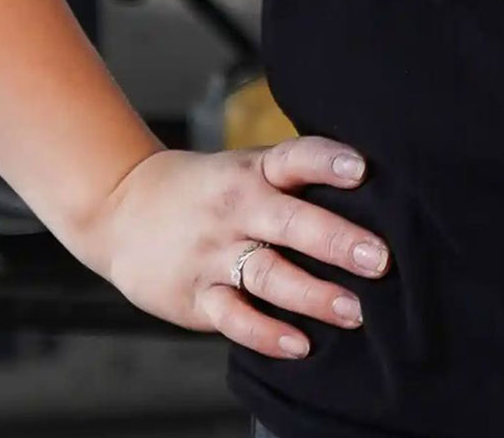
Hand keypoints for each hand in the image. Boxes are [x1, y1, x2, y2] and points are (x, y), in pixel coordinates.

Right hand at [75, 138, 391, 361]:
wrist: (123, 209)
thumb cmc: (210, 189)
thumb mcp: (247, 168)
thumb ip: (297, 179)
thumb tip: (373, 193)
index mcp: (254, 171)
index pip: (295, 158)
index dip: (327, 161)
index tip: (361, 168)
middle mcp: (236, 209)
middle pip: (291, 223)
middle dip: (337, 241)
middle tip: (380, 259)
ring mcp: (214, 254)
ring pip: (268, 275)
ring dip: (313, 295)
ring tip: (355, 310)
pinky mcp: (197, 296)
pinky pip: (234, 317)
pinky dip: (266, 333)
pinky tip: (299, 344)